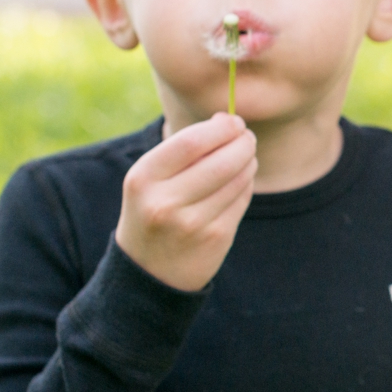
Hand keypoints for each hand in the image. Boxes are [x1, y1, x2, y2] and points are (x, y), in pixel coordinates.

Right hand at [113, 114, 256, 291]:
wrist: (149, 272)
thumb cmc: (154, 208)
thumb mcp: (152, 178)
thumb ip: (185, 147)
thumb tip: (228, 120)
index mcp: (143, 179)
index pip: (191, 142)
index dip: (220, 128)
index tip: (234, 122)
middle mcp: (164, 203)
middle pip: (221, 161)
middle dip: (243, 143)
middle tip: (248, 138)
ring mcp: (192, 224)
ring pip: (237, 180)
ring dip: (248, 162)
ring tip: (246, 157)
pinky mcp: (215, 239)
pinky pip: (242, 200)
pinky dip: (246, 184)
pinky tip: (240, 181)